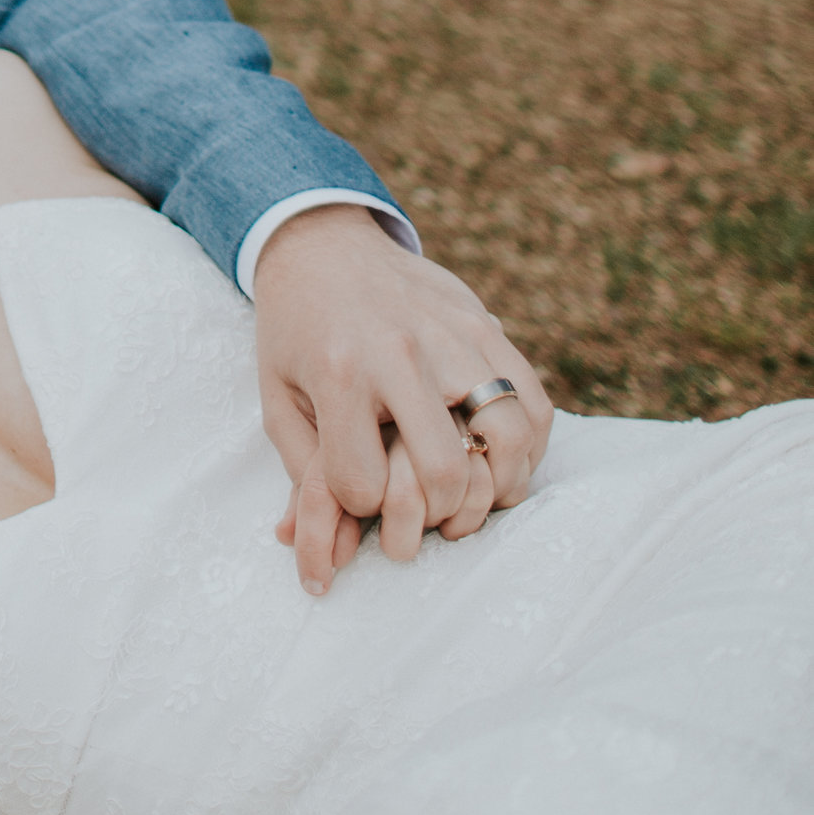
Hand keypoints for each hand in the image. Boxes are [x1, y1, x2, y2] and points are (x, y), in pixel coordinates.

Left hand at [251, 206, 552, 596]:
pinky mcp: (485, 323)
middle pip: (445, 471)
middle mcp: (400, 353)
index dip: (360, 505)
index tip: (358, 490)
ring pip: (509, 438)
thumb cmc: (294, 334)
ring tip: (475, 495)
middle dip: (436, 512)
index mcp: (339, 372)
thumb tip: (317, 567)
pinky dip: (530, 445)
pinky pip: (535, 401)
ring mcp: (451, 335)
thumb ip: (303, 478)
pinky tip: (500, 457)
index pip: (365, 485)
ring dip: (498, 485)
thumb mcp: (278, 399)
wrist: (321, 247)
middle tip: (426, 512)